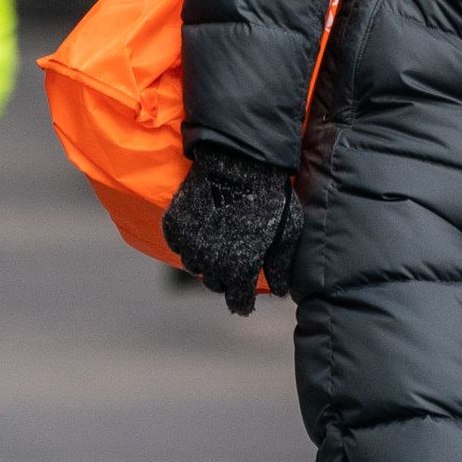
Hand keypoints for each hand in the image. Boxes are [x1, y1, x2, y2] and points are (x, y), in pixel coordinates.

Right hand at [162, 145, 302, 315]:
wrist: (238, 158)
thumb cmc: (269, 195)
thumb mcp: (287, 232)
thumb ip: (281, 266)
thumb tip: (280, 290)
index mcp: (240, 270)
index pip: (238, 303)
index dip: (244, 301)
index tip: (245, 294)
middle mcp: (211, 263)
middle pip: (215, 284)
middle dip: (226, 277)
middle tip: (235, 258)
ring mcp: (189, 244)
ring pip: (195, 265)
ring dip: (205, 259)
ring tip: (218, 240)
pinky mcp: (174, 224)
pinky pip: (178, 245)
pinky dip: (187, 241)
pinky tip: (202, 228)